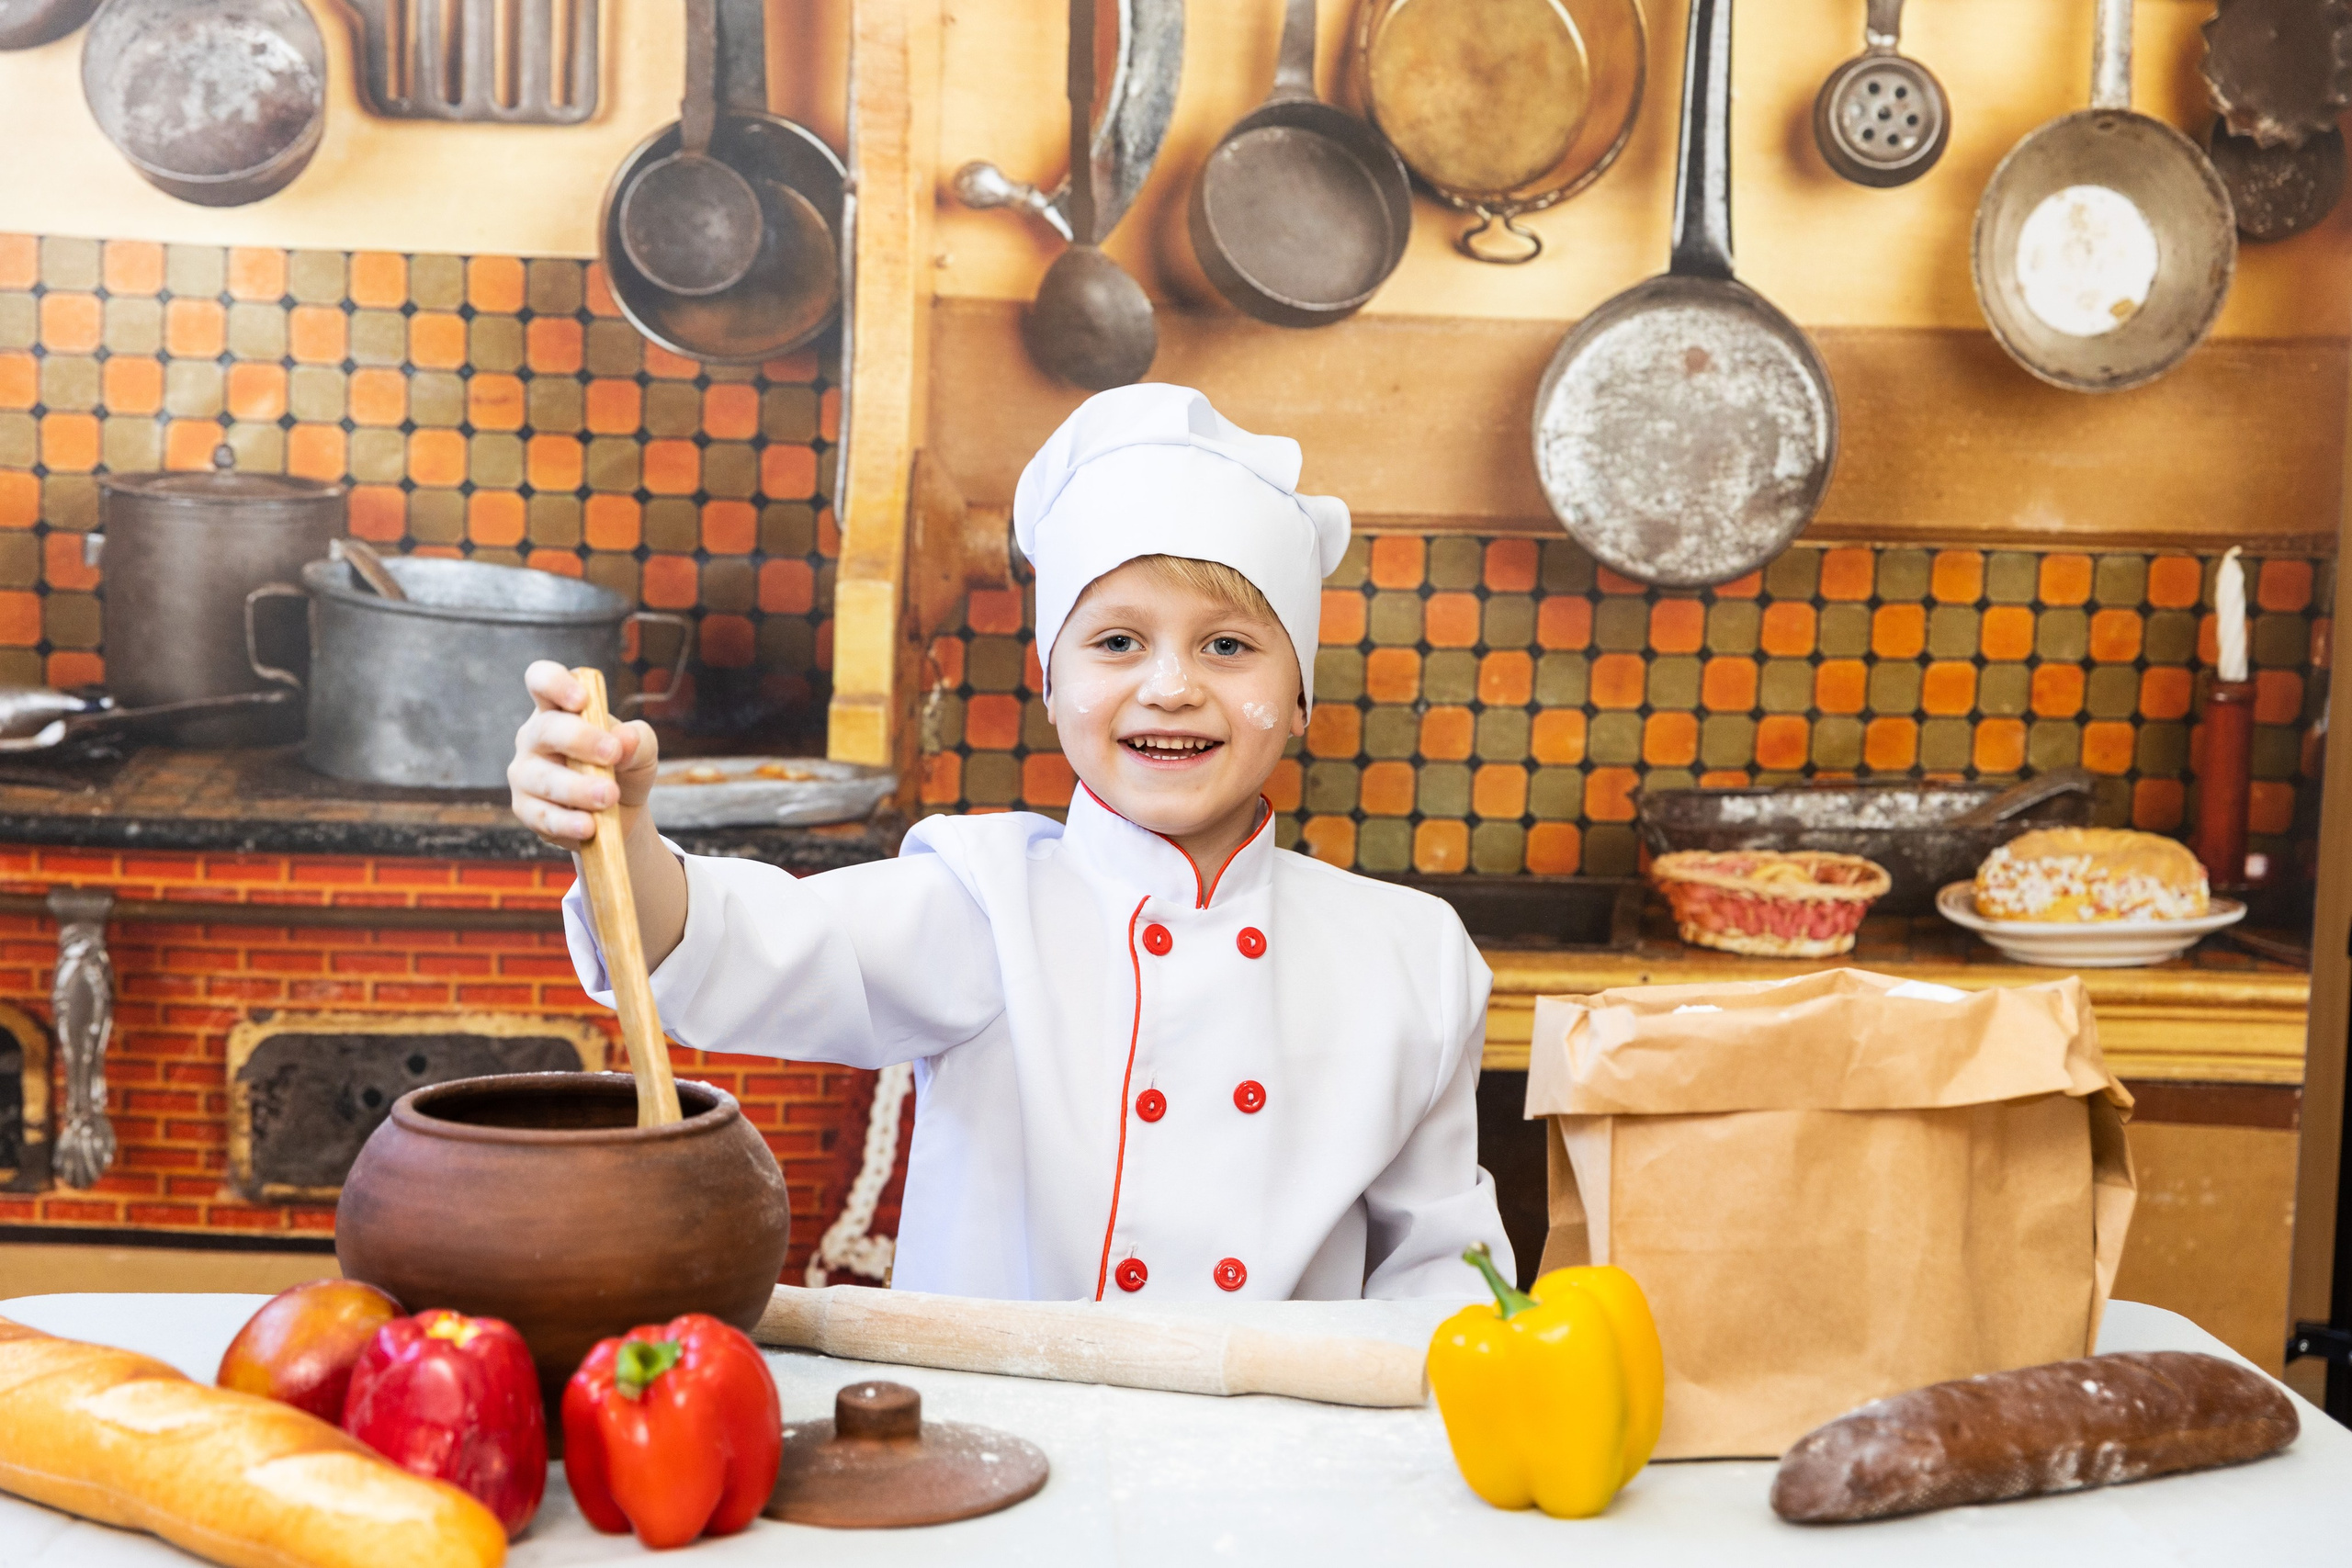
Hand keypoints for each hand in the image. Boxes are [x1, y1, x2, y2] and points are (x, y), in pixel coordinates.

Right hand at [508, 661, 660, 851]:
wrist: (620, 814)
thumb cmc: (623, 768)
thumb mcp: (642, 751)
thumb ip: (638, 740)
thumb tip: (624, 739)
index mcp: (559, 709)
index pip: (541, 679)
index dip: (555, 683)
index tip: (582, 700)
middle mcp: (535, 737)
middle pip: (546, 729)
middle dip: (579, 740)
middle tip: (613, 755)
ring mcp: (526, 773)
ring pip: (543, 777)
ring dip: (578, 787)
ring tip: (609, 797)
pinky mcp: (526, 808)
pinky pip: (543, 815)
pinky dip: (568, 822)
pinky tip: (589, 826)